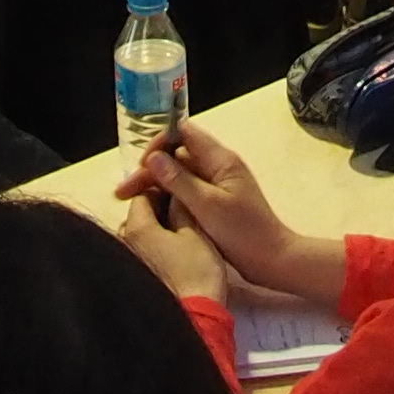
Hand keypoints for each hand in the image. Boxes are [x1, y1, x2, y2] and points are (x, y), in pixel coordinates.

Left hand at [112, 186, 225, 300]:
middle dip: (159, 213)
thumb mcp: (196, 233)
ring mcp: (127, 264)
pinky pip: (142, 256)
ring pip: (140, 238)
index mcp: (136, 228)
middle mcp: (124, 244)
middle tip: (185, 217)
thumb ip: (181, 209)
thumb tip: (174, 195)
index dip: (163, 192)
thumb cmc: (196, 272)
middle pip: (138, 217)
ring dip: (157, 233)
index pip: (142, 196)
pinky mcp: (134, 280)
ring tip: (182, 239)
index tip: (182, 198)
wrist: (195, 318)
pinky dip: (155, 251)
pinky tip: (174, 258)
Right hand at [117, 120, 322, 298]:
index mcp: (221, 160)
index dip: (160, 144)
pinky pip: (185, 191)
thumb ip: (179, 180)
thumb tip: (153, 158)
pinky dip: (166, 196)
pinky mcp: (214, 202)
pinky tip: (150, 209)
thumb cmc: (243, 232)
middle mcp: (217, 167)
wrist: (271, 260)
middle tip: (122, 192)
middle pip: (177, 156)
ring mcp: (216, 185)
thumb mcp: (207, 206)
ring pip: (178, 175)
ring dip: (154, 184)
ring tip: (129, 201)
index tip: (141, 165)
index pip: (184, 134)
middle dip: (149, 169)